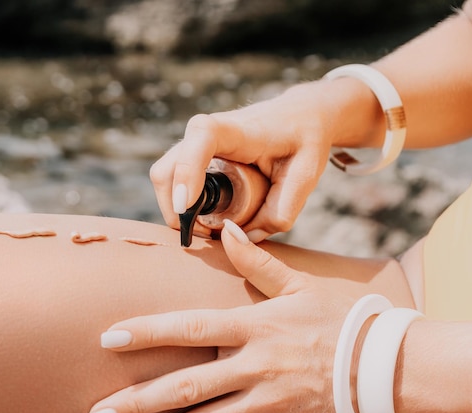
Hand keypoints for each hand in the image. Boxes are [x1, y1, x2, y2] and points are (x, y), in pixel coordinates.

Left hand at [88, 220, 354, 412]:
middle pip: (186, 386)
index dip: (147, 332)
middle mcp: (253, 365)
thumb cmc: (340, 319)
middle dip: (139, 400)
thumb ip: (258, 262)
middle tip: (100, 408)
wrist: (384, 365)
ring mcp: (265, 399)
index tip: (110, 336)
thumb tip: (227, 231)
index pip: (189, 328)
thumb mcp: (300, 285)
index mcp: (254, 326)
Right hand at [150, 81, 334, 238]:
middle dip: (175, 209)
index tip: (187, 208)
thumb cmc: (304, 139)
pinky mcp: (192, 154)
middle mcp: (204, 131)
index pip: (200, 141)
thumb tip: (245, 237)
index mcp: (235, 130)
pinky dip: (179, 204)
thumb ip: (282, 209)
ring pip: (164, 177)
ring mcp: (194, 142)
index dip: (187, 173)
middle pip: (167, 169)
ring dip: (176, 210)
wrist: (300, 115)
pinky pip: (171, 180)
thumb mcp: (306, 175)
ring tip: (208, 229)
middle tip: (206, 234)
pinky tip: (205, 218)